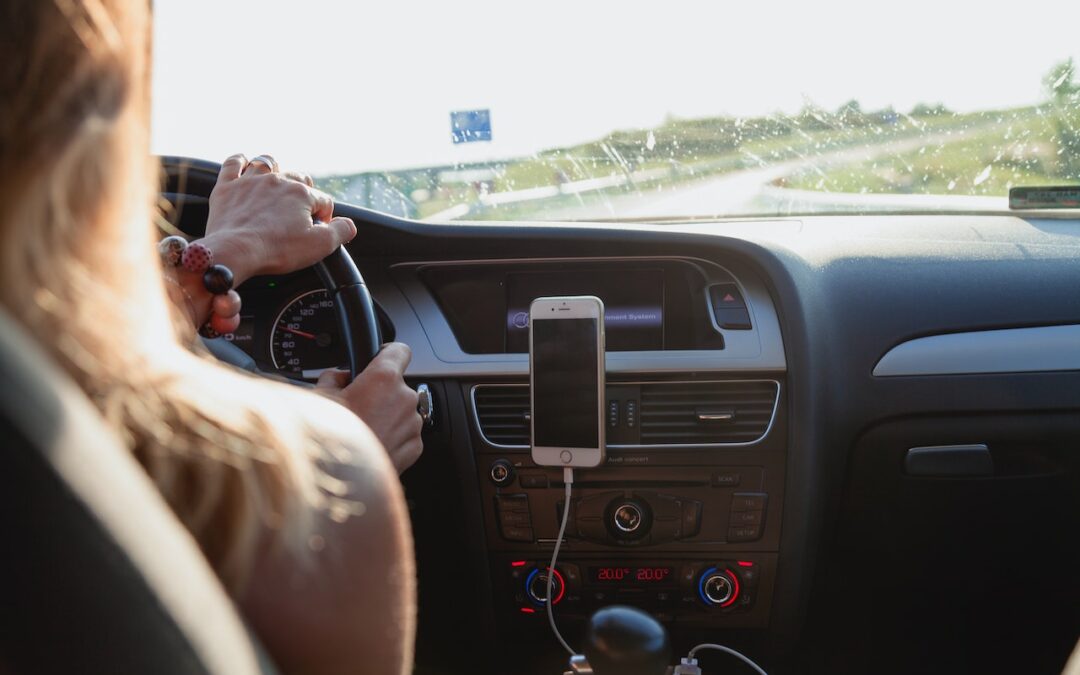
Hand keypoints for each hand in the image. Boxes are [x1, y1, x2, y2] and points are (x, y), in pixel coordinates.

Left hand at [203, 153, 356, 283]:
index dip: (324, 217)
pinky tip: (244, 164)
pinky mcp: (227, 187)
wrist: (235, 252)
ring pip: (267, 163)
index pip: (323, 200)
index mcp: (301, 194)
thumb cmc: (277, 249)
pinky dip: (240, 161)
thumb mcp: (320, 246)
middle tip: (299, 213)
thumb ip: (342, 231)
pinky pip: (233, 163)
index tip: (317, 231)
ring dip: (275, 170)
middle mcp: (277, 181)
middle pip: (298, 178)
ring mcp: (250, 181)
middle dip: (303, 192)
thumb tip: (349, 225)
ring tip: (276, 184)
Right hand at [315, 343, 423, 473]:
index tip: (379, 358)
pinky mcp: (415, 447)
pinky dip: (392, 436)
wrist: (340, 482)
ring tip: (361, 430)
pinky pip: (405, 434)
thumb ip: (333, 378)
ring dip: (386, 416)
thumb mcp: (319, 398)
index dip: (387, 353)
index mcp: (384, 379)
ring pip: (401, 411)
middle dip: (379, 392)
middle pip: (397, 385)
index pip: (399, 350)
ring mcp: (412, 424)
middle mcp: (404, 399)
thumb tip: (338, 376)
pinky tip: (370, 444)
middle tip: (356, 406)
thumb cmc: (329, 440)